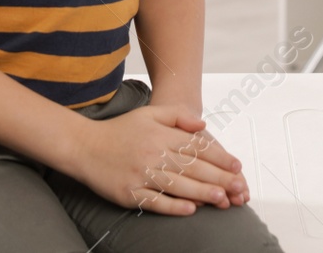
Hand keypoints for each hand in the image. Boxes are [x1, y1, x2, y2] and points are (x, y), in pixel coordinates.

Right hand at [68, 105, 245, 215]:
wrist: (84, 146)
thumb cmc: (119, 131)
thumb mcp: (149, 114)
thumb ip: (178, 116)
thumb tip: (204, 126)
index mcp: (160, 134)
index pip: (197, 146)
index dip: (220, 157)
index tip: (237, 166)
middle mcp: (153, 153)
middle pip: (192, 167)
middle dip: (219, 177)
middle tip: (239, 187)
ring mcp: (141, 174)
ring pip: (177, 185)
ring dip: (202, 193)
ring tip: (222, 199)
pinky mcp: (129, 192)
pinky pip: (155, 201)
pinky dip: (173, 206)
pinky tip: (190, 209)